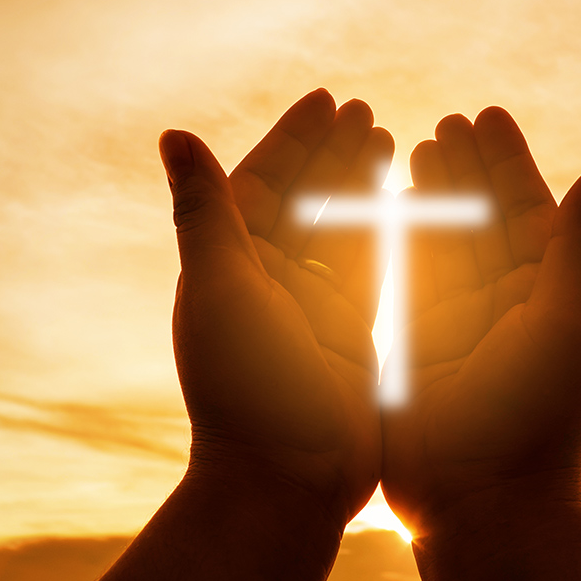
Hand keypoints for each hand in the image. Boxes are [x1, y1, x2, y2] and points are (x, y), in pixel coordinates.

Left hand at [159, 89, 393, 530]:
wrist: (285, 482)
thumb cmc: (246, 388)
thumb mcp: (221, 290)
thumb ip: (203, 211)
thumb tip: (172, 134)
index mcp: (229, 265)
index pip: (263, 182)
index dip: (293, 138)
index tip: (327, 99)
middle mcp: (266, 281)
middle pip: (303, 198)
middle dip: (331, 152)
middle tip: (366, 111)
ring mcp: (309, 306)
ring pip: (339, 228)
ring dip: (359, 183)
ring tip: (388, 139)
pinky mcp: (348, 332)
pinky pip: (367, 268)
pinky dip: (384, 232)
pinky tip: (407, 202)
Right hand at [381, 107, 580, 534]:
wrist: (482, 508)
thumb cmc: (534, 421)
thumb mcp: (564, 327)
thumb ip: (579, 245)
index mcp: (543, 295)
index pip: (525, 210)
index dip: (506, 161)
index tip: (485, 114)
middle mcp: (499, 304)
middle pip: (478, 220)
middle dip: (463, 170)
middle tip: (443, 122)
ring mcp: (453, 324)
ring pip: (436, 244)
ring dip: (427, 197)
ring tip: (413, 148)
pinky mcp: (411, 346)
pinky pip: (400, 282)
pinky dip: (391, 243)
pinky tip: (378, 208)